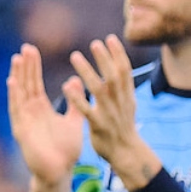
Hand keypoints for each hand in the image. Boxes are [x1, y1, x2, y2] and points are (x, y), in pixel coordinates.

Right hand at [7, 44, 83, 191]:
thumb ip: (75, 102)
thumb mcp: (74, 121)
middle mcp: (30, 112)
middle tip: (25, 48)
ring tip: (17, 58)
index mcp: (41, 109)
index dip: (33, 68)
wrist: (59, 172)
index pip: (34, 84)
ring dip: (18, 76)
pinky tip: (12, 82)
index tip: (32, 51)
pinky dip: (14, 95)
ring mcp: (24, 120)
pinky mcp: (21, 130)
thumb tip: (76, 81)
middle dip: (25, 67)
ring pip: (20, 93)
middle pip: (26, 85)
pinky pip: (16, 110)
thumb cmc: (65, 150)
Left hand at [65, 35, 162, 189]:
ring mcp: (110, 113)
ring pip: (99, 89)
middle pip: (114, 76)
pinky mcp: (98, 126)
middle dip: (105, 58)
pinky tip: (65, 86)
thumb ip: (121, 87)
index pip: (125, 71)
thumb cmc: (122, 127)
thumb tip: (119, 69)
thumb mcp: (126, 104)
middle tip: (95, 42)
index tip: (110, 38)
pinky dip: (77, 98)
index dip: (118, 54)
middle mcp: (120, 102)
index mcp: (126, 96)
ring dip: (88, 72)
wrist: (125, 153)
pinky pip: (86, 110)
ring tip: (74, 56)